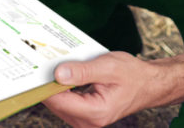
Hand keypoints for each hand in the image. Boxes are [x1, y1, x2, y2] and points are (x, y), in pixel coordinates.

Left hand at [43, 52, 165, 127]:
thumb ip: (83, 72)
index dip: (45, 84)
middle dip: (48, 83)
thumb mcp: (108, 67)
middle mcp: (88, 122)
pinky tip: (63, 74)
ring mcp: (86, 121)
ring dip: (55, 85)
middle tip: (43, 61)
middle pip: (55, 103)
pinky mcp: (84, 116)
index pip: (58, 101)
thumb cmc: (132, 75)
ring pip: (58, 104)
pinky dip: (62, 89)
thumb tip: (58, 74)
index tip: (35, 67)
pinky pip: (66, 103)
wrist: (148, 84)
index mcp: (95, 112)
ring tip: (55, 65)